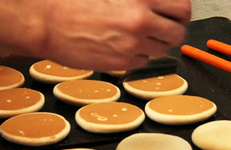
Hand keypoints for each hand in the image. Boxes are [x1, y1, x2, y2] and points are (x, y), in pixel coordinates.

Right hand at [36, 0, 190, 70]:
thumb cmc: (73, 2)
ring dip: (154, 43)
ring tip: (135, 36)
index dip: (181, 12)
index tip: (176, 14)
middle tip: (160, 28)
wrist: (47, 23)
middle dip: (172, 30)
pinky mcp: (121, 64)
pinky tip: (122, 46)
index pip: (183, 8)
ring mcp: (132, 46)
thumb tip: (158, 2)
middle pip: (178, 33)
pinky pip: (143, 62)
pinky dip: (138, 55)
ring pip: (161, 50)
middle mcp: (140, 22)